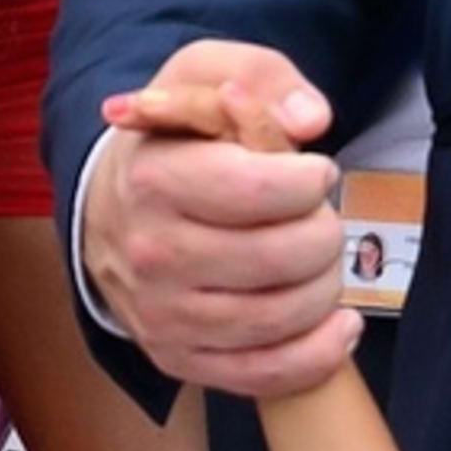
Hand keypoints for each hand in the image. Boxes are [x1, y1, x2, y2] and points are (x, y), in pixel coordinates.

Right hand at [83, 40, 347, 399]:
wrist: (110, 211)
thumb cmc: (174, 141)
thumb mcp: (206, 76)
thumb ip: (265, 79)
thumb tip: (311, 120)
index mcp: (153, 178)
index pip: (255, 189)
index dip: (308, 180)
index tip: (315, 172)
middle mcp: (150, 253)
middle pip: (280, 257)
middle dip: (323, 231)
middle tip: (314, 215)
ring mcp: (162, 315)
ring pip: (281, 317)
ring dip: (325, 285)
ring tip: (317, 257)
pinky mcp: (178, 359)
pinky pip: (266, 375)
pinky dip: (319, 353)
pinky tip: (339, 323)